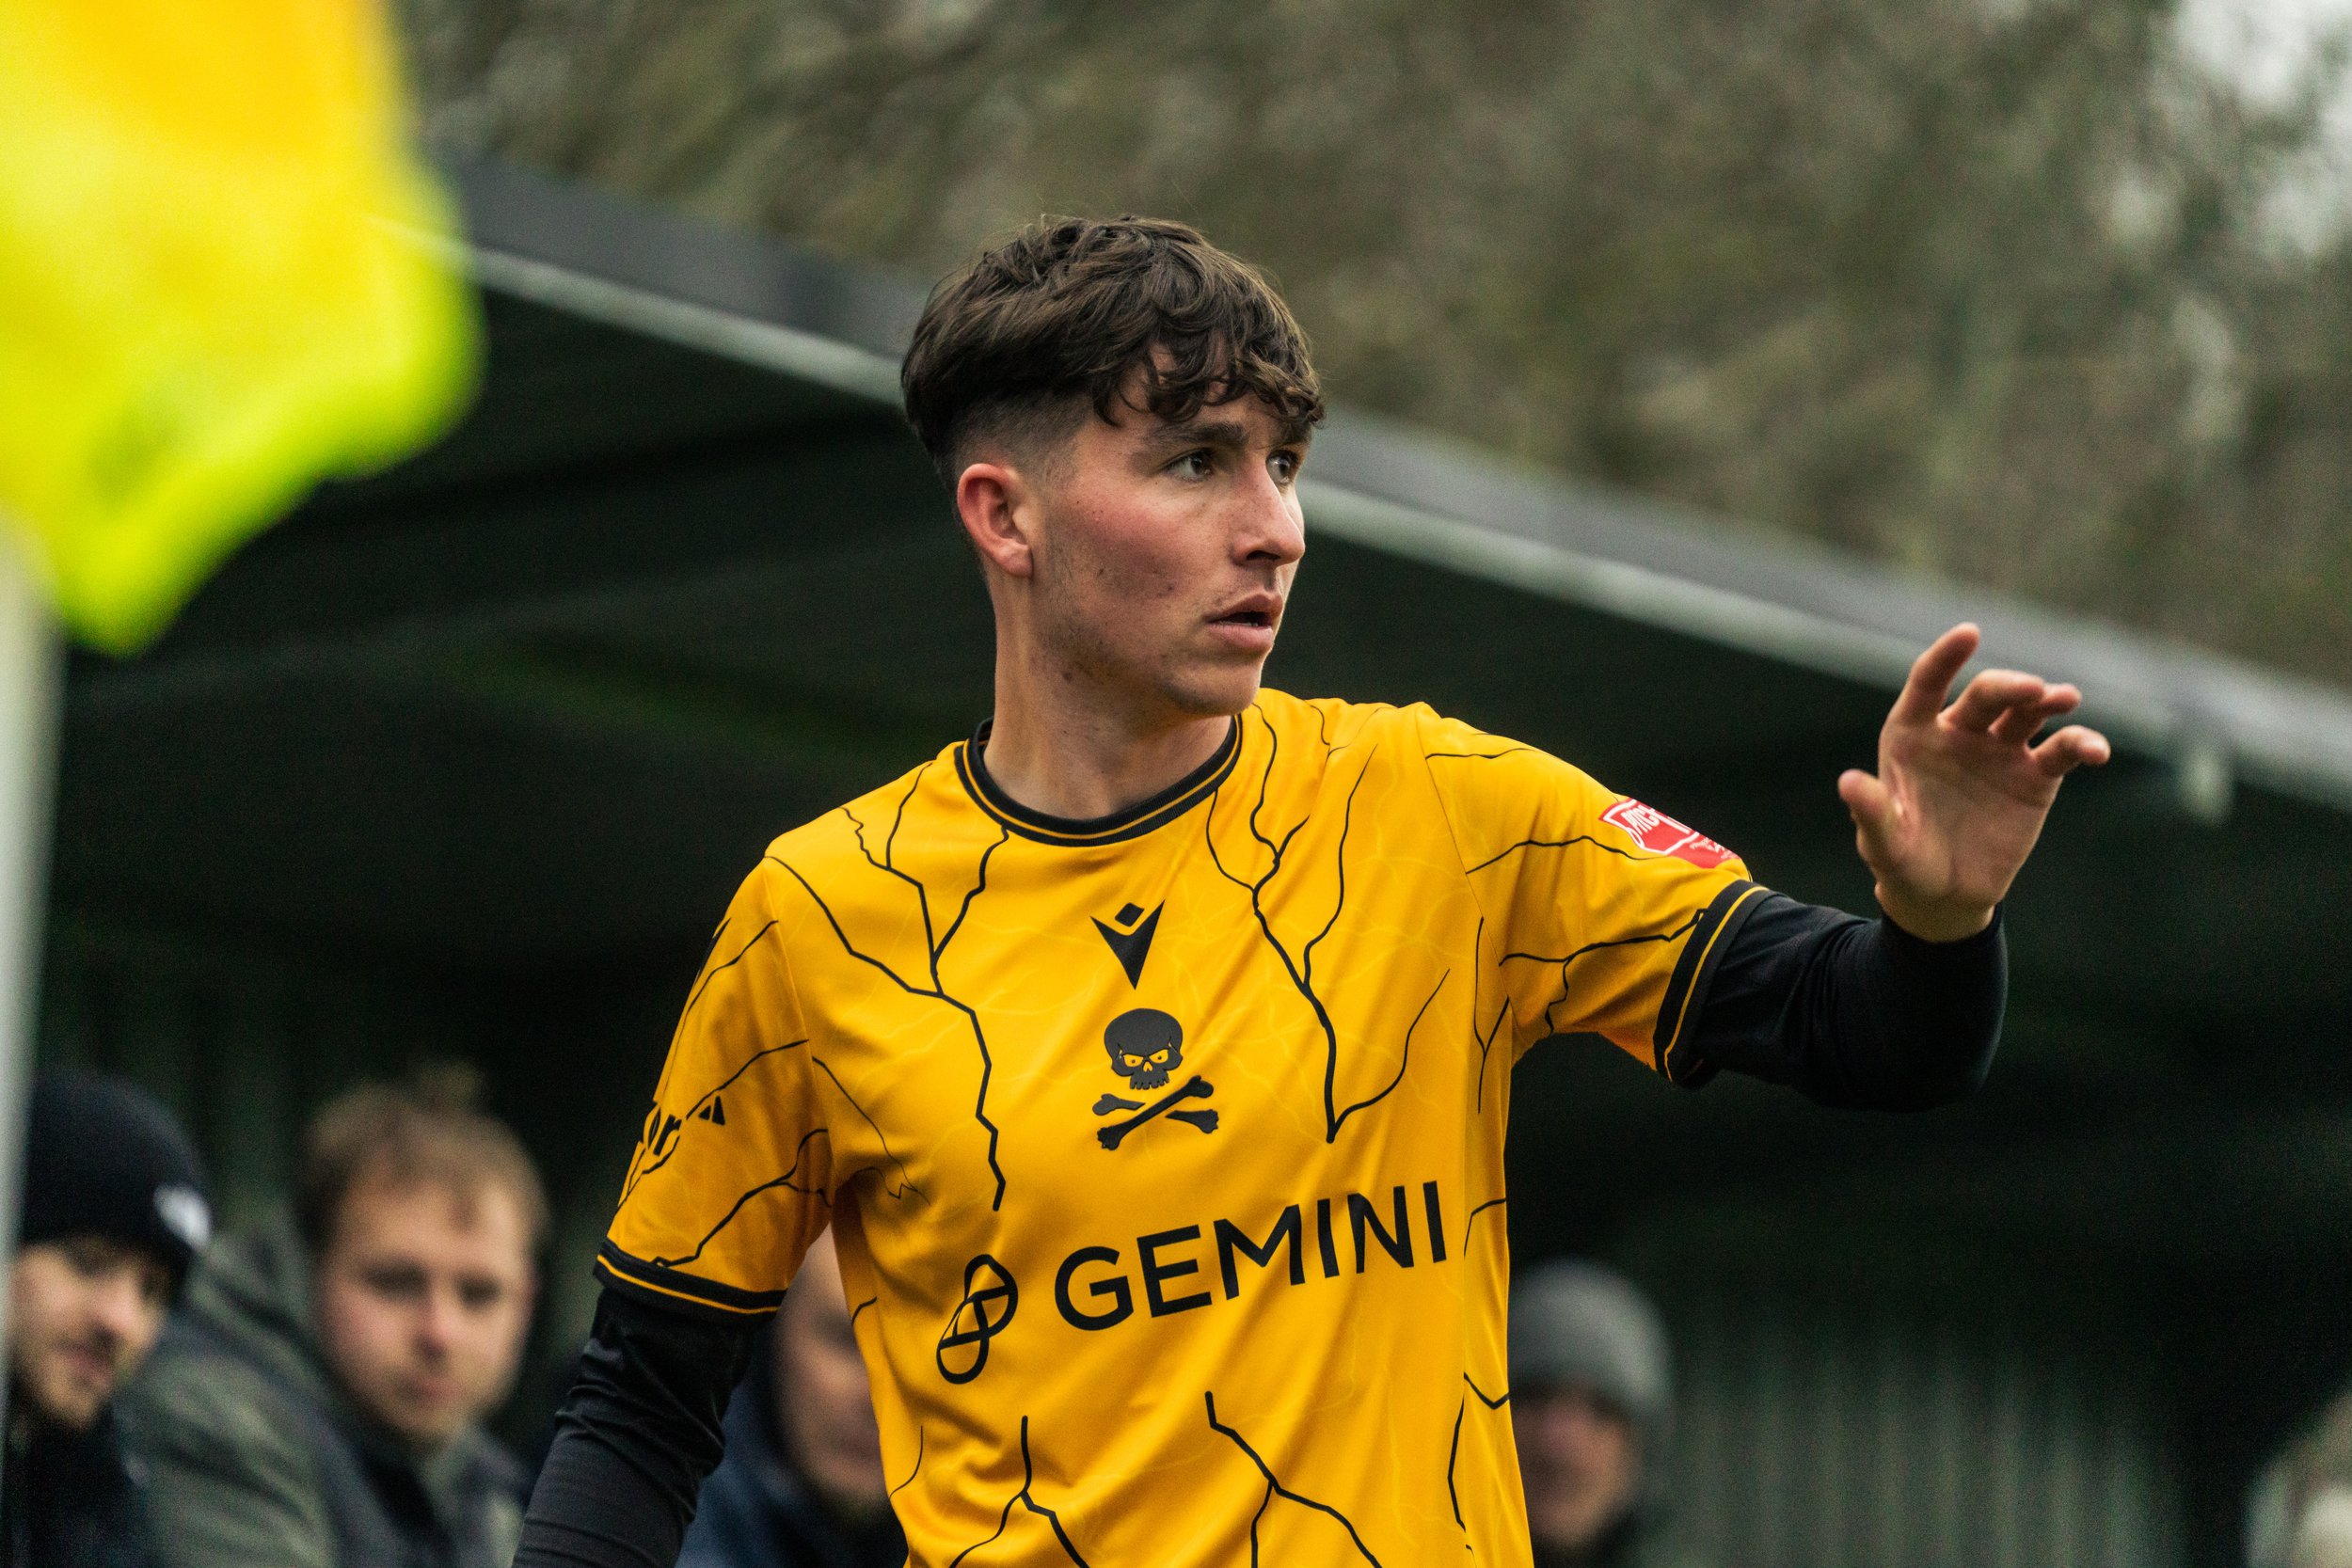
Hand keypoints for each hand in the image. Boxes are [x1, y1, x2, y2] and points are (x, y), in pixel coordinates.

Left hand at [1839, 623, 2110, 941]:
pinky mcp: (2035, 777)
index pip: (1928, 684)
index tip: (1969, 633)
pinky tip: (2095, 750)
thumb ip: (1871, 811)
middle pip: (1987, 695)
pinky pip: (2062, 751)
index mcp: (1913, 734)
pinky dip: (2081, 744)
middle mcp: (1959, 732)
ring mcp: (2000, 750)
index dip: (1946, 658)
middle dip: (2009, 686)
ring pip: (2028, 712)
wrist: (1944, 894)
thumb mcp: (1883, 842)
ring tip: (2065, 699)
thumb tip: (1848, 782)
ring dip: (2048, 700)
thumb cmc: (1903, 861)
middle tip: (2032, 690)